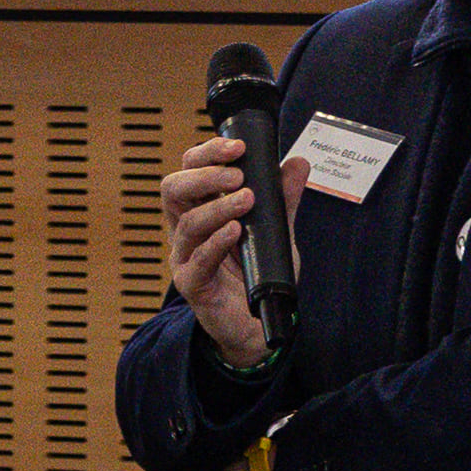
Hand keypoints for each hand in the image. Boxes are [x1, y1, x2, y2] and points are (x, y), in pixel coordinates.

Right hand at [160, 131, 269, 358]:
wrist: (258, 324)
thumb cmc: (257, 274)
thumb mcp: (275, 231)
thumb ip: (283, 199)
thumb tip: (297, 162)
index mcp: (200, 209)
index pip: (190, 170)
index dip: (207, 153)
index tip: (237, 147)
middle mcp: (186, 230)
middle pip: (173, 189)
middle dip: (204, 175)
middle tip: (237, 175)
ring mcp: (184, 257)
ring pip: (187, 223)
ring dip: (217, 207)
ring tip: (247, 200)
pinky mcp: (191, 284)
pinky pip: (197, 260)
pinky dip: (216, 242)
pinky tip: (236, 231)